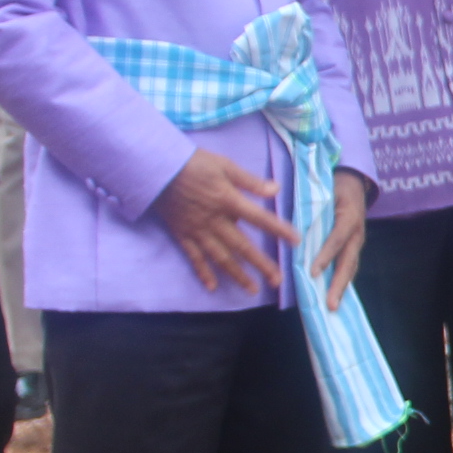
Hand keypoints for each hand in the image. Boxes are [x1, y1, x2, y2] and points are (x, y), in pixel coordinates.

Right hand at [152, 148, 295, 296]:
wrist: (156, 168)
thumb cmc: (192, 163)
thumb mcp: (224, 165)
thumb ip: (250, 181)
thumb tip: (275, 190)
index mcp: (228, 201)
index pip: (259, 219)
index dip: (279, 230)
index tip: (296, 242)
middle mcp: (215, 220)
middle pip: (242, 246)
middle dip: (261, 265)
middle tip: (278, 281)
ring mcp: (198, 230)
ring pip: (221, 257)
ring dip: (237, 274)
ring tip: (252, 289)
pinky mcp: (182, 234)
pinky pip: (194, 257)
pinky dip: (203, 272)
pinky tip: (213, 286)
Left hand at [312, 170, 367, 310]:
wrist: (354, 182)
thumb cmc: (334, 186)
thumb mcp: (323, 191)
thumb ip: (310, 208)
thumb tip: (290, 228)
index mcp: (350, 216)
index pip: (337, 239)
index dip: (326, 256)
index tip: (313, 272)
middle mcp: (357, 233)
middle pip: (348, 261)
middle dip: (338, 284)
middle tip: (330, 304)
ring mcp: (357, 241)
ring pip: (350, 267)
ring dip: (341, 288)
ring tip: (332, 307)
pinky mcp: (353, 247)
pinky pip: (348, 266)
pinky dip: (341, 282)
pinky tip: (334, 296)